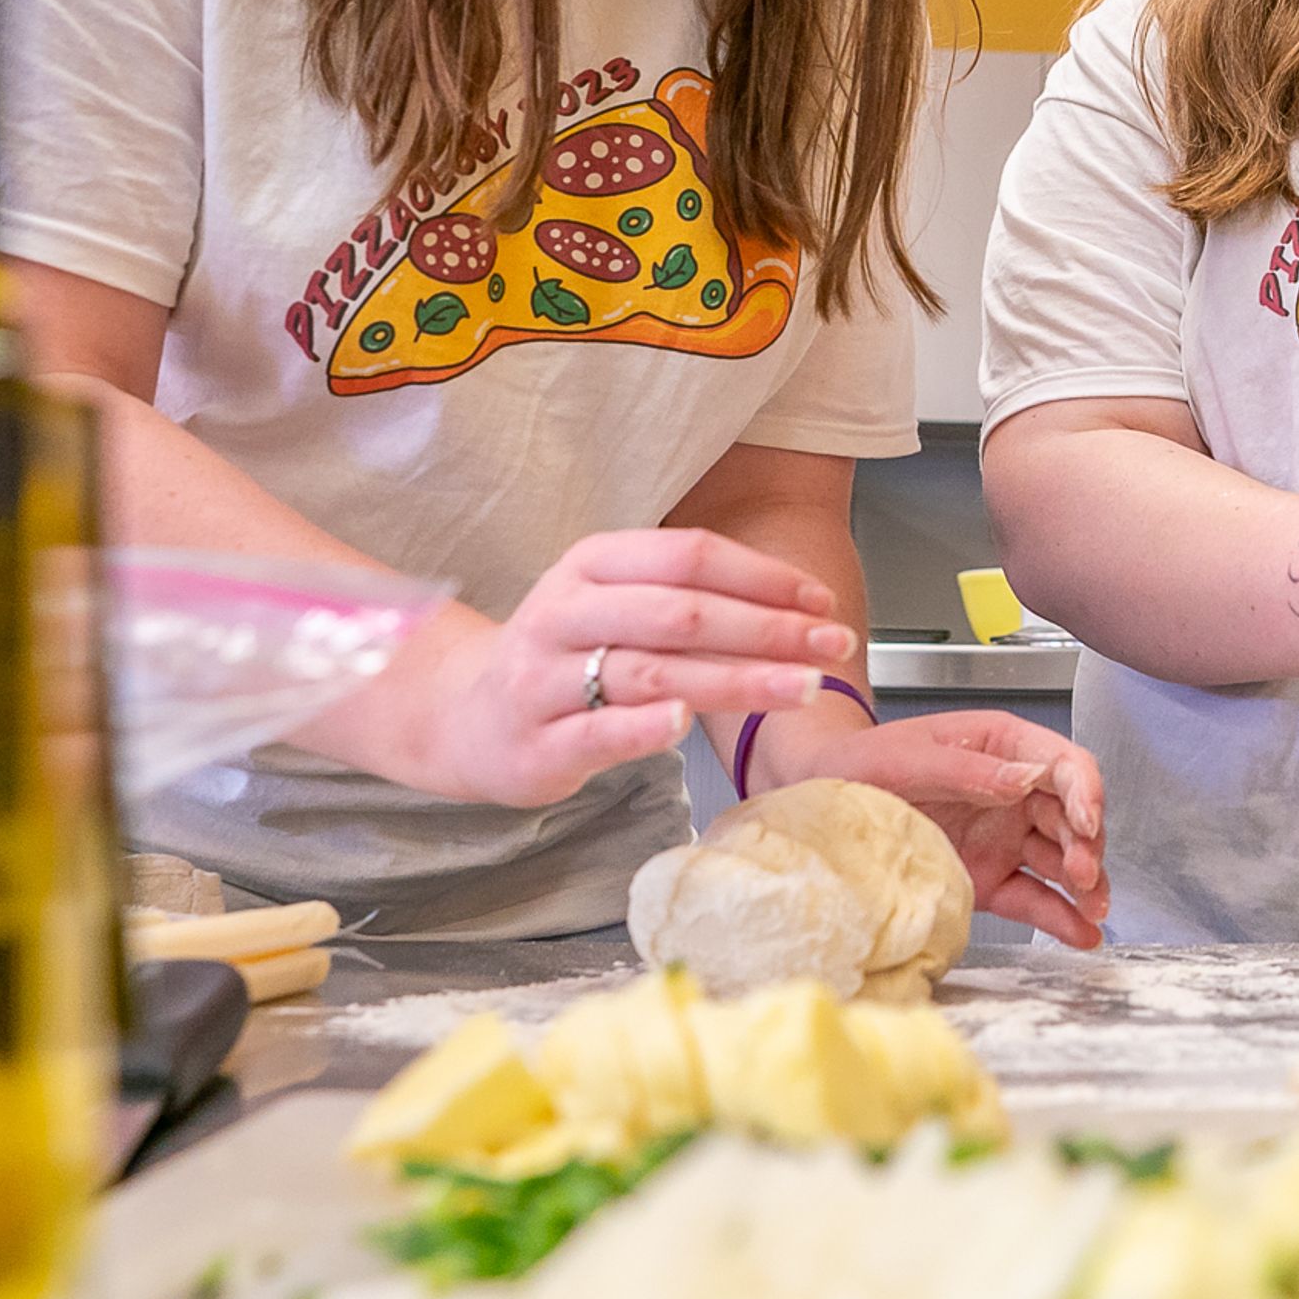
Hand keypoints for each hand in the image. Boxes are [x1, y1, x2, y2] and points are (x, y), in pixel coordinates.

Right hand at [423, 528, 858, 808]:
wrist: (467, 717)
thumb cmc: (567, 658)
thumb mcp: (616, 606)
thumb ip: (689, 600)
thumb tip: (798, 608)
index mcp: (592, 564)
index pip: (690, 556)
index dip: (763, 577)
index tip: (821, 603)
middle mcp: (565, 611)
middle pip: (681, 613)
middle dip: (766, 629)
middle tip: (831, 647)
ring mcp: (544, 676)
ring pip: (651, 671)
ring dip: (734, 679)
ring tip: (798, 688)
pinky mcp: (535, 741)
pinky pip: (595, 729)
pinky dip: (642, 726)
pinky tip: (684, 723)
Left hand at [753, 707, 1110, 946]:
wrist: (818, 796)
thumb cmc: (858, 763)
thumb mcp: (906, 758)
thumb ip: (968, 769)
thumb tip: (1026, 778)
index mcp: (1000, 745)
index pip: (1064, 763)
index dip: (1085, 791)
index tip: (1087, 820)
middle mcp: (1011, 790)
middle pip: (1073, 815)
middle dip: (1088, 844)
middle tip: (1082, 873)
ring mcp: (1003, 835)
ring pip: (1062, 857)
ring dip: (1085, 882)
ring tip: (1093, 908)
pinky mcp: (989, 875)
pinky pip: (1032, 896)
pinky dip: (1059, 915)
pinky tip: (1081, 932)